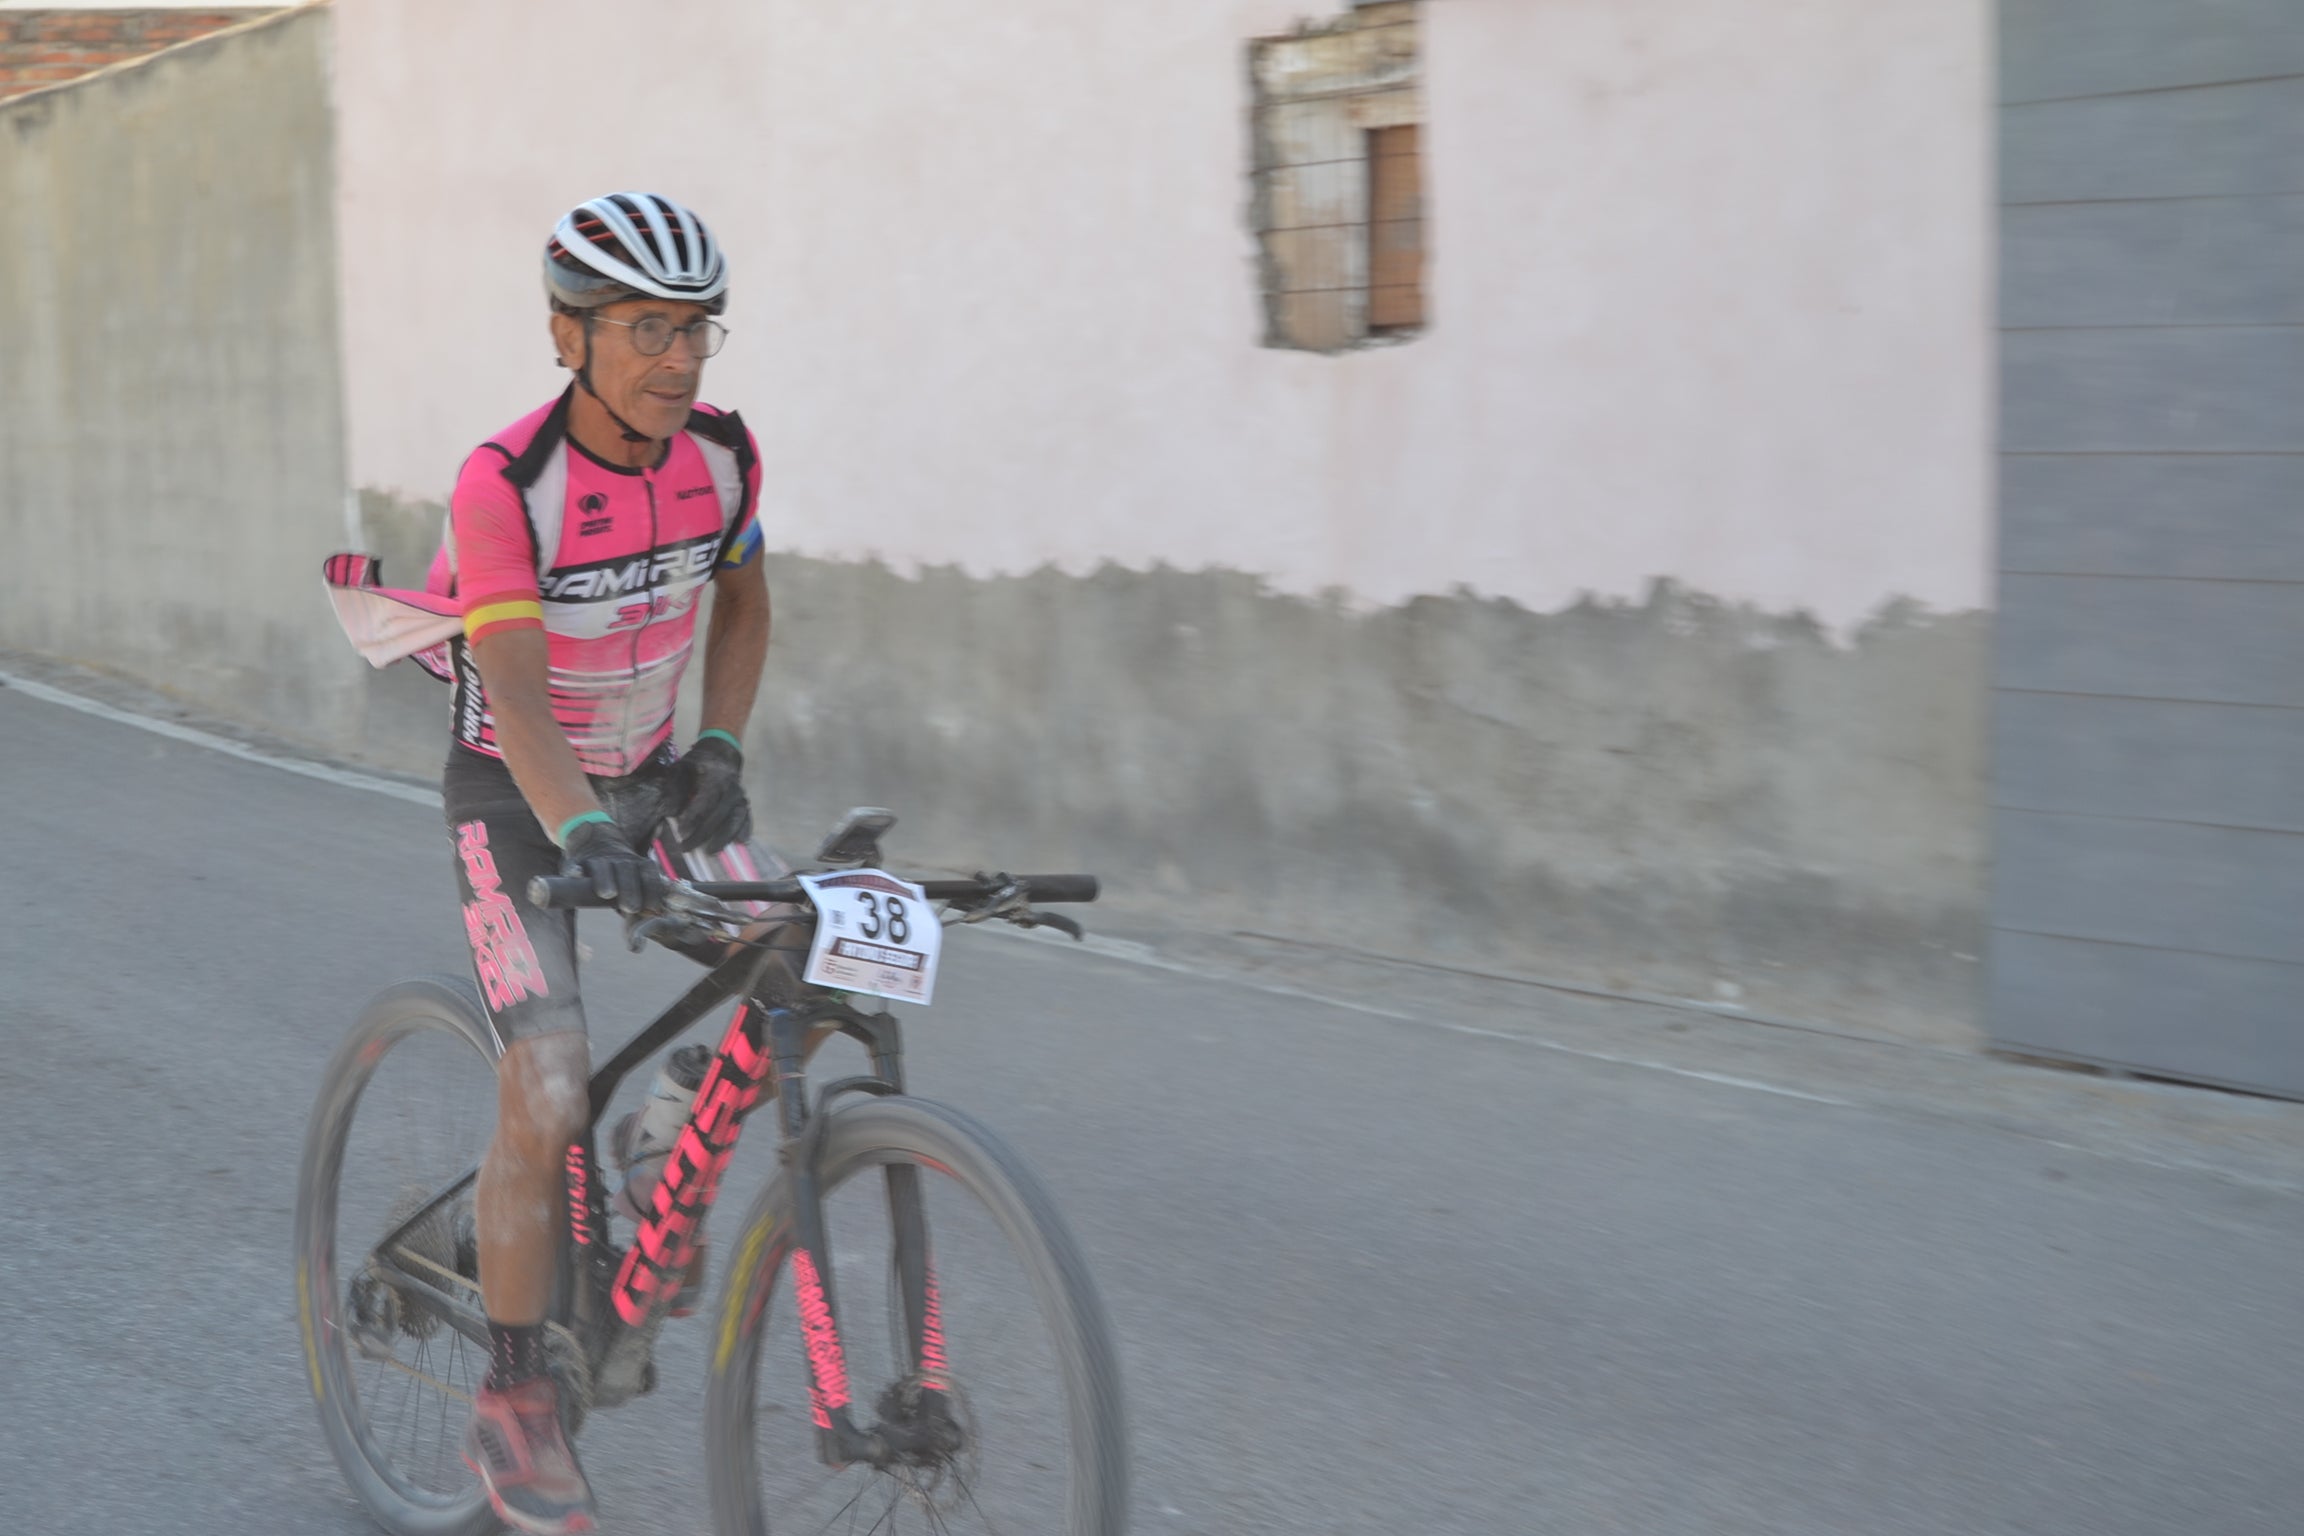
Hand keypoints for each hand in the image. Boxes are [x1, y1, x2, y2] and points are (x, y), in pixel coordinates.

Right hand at [562, 817, 673, 916]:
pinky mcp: (575, 862)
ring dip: (606, 879)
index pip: (648, 873)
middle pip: (626, 870)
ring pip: (602, 867)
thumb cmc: (622, 876)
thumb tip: (652, 923)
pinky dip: (574, 870)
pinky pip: (573, 865)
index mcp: (638, 864)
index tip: (654, 908)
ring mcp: (596, 859)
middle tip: (632, 907)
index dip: (652, 890)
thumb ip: (648, 897)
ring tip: (608, 894)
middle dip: (631, 888)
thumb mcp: (638, 881)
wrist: (596, 843)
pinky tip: (575, 875)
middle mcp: (619, 859)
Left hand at [671, 734, 752, 853]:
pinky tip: (741, 842)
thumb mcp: (681, 768)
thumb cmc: (697, 763)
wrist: (721, 753)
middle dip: (703, 834)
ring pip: (735, 819)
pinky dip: (744, 830)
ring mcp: (740, 796)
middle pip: (719, 815)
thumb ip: (675, 789)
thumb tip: (670, 812)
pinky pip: (746, 818)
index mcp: (715, 777)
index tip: (681, 832)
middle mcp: (731, 788)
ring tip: (711, 851)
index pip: (705, 801)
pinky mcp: (744, 803)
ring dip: (724, 837)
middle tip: (686, 847)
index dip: (694, 818)